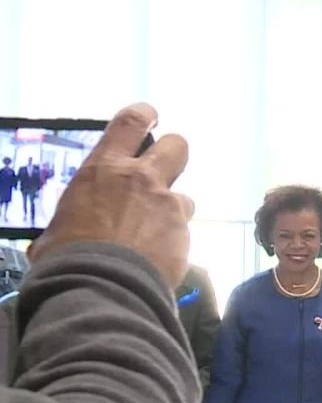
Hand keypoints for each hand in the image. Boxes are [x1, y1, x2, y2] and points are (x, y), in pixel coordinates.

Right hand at [29, 103, 193, 287]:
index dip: (144, 115)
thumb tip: (55, 242)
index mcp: (104, 170)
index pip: (130, 123)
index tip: (150, 116)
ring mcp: (167, 205)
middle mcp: (141, 180)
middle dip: (174, 154)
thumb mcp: (59, 228)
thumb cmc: (68, 258)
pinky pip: (183, 231)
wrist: (101, 287)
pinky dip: (172, 242)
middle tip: (162, 172)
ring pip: (184, 196)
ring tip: (152, 235)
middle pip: (178, 146)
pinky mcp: (184, 233)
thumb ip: (73, 221)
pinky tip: (156, 259)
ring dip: (172, 211)